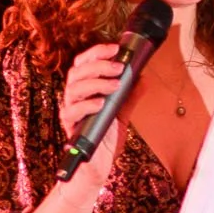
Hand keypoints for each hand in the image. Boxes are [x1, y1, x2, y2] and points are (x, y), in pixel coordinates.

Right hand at [58, 43, 127, 192]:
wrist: (99, 165)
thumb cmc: (106, 137)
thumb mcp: (122, 113)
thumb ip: (129, 96)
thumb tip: (143, 77)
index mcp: (84, 89)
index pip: (84, 63)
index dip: (97, 53)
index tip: (115, 48)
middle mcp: (74, 97)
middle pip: (78, 72)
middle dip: (99, 66)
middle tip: (119, 67)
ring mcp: (70, 110)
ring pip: (74, 88)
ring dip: (96, 83)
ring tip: (115, 85)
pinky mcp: (70, 126)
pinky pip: (72, 111)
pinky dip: (87, 105)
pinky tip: (101, 103)